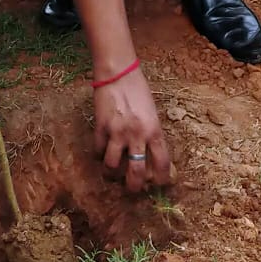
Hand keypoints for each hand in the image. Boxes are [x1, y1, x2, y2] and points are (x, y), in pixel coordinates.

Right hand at [93, 70, 172, 192]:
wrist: (118, 73)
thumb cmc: (138, 90)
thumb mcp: (152, 114)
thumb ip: (151, 135)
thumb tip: (149, 155)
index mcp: (155, 131)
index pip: (162, 165)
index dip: (161, 179)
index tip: (157, 184)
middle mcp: (137, 136)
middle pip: (136, 173)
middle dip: (134, 187)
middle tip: (132, 188)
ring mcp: (117, 133)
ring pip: (113, 167)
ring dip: (112, 174)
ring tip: (112, 174)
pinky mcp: (101, 127)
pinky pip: (98, 150)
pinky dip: (99, 155)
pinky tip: (101, 153)